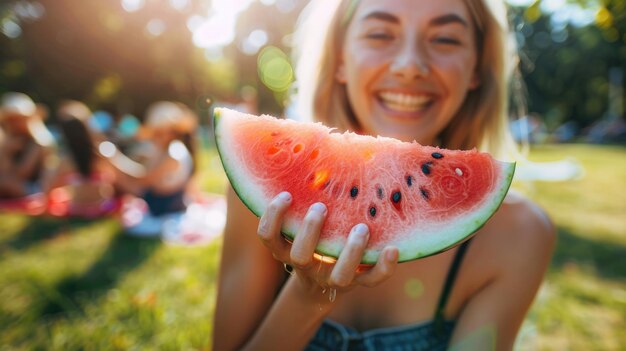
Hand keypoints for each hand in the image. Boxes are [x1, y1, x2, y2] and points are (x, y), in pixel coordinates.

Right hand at [257, 192, 398, 303]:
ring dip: (350, 251)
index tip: (286, 194)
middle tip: (321, 208)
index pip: (268, 238)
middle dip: (309, 231)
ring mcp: (332, 278)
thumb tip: (314, 147)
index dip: (272, 218)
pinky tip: (393, 248)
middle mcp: (307, 266)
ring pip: (340, 274)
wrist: (322, 285)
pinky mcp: (358, 283)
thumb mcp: (302, 222)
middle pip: (300, 256)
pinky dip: (384, 267)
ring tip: (362, 227)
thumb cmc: (312, 237)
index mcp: (288, 249)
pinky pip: (372, 280)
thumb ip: (303, 198)